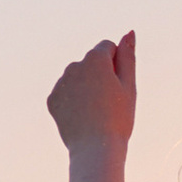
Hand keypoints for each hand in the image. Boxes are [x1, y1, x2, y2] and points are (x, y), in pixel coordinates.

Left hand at [47, 32, 136, 153]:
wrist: (96, 148)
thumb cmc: (118, 117)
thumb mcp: (129, 85)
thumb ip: (128, 56)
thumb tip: (129, 32)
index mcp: (95, 59)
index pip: (107, 47)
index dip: (116, 65)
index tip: (118, 86)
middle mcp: (74, 66)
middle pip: (91, 62)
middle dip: (99, 75)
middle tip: (109, 102)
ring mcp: (60, 83)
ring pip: (77, 78)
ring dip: (86, 87)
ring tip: (95, 112)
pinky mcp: (52, 100)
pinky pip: (65, 93)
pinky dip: (73, 101)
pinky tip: (82, 117)